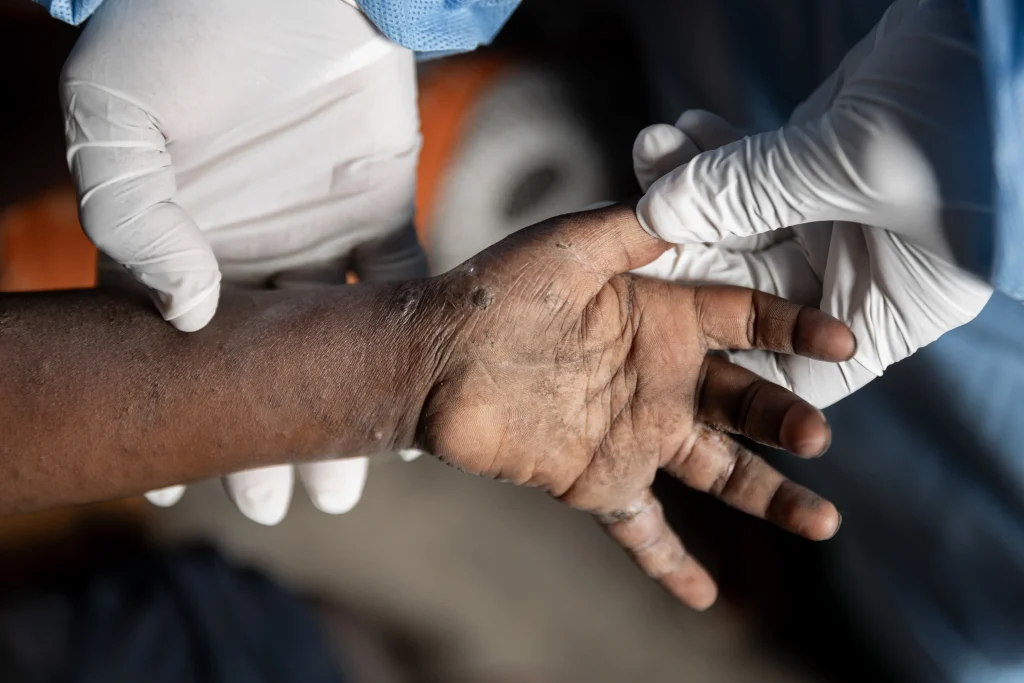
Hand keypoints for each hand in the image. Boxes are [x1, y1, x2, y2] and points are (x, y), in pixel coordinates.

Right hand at [63, 0, 423, 522]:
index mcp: (176, 235)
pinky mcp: (376, 206)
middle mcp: (245, 245)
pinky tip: (413, 394)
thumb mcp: (118, 120)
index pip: (164, 342)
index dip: (173, 410)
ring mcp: (312, 231)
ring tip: (350, 479)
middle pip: (258, 361)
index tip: (173, 488)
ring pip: (330, 339)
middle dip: (266, 435)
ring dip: (343, 404)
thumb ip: (134, 216)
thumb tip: (191, 314)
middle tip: (279, 507)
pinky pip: (398, 281)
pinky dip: (407, 334)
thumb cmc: (180, 33)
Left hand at [417, 202, 855, 608]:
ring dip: (769, 497)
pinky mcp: (596, 480)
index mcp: (663, 319)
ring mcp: (634, 434)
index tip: (842, 342)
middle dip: (785, 418)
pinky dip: (669, 562)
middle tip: (814, 433)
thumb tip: (698, 198)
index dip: (796, 329)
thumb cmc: (496, 289)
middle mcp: (661, 379)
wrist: (432, 355)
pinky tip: (704, 597)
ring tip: (822, 523)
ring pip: (718, 472)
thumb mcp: (573, 242)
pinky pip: (640, 529)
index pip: (747, 321)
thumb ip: (635, 227)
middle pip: (745, 402)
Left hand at [631, 0, 992, 406]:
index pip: (795, 366)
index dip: (725, 357)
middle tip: (633, 213)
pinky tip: (684, 127)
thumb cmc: (971, 114)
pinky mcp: (825, 162)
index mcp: (887, 307)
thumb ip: (748, 191)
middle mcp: (861, 271)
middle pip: (750, 283)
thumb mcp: (851, 164)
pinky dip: (720, 149)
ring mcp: (839, 216)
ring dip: (693, 184)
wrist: (1013, 23)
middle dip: (689, 244)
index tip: (655, 333)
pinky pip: (756, 169)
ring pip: (744, 217)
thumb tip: (655, 211)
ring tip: (648, 146)